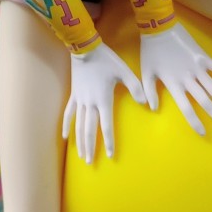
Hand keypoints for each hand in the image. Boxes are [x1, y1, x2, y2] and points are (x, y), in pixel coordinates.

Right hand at [62, 43, 145, 163]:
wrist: (85, 49)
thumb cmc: (106, 59)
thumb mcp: (124, 71)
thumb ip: (135, 87)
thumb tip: (145, 103)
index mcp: (103, 99)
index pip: (106, 125)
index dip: (109, 141)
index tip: (110, 155)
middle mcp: (90, 103)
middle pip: (89, 130)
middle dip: (91, 147)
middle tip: (90, 162)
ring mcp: (80, 100)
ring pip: (79, 125)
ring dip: (80, 141)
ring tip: (81, 155)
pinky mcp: (74, 94)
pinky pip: (68, 113)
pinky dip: (67, 125)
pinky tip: (65, 137)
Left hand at [140, 23, 211, 134]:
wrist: (160, 27)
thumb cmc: (151, 51)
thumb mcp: (146, 72)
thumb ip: (149, 91)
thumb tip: (152, 109)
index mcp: (174, 83)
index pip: (186, 108)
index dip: (195, 122)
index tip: (204, 133)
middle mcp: (188, 78)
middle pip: (206, 101)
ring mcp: (198, 68)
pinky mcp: (204, 58)